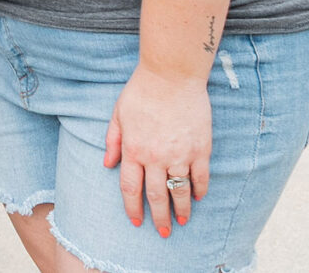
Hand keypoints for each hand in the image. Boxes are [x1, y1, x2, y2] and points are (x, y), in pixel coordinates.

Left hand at [103, 61, 212, 237]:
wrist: (171, 74)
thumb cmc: (142, 90)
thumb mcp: (118, 114)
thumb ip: (112, 141)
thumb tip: (107, 164)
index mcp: (134, 149)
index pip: (131, 188)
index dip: (133, 208)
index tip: (137, 221)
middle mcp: (156, 157)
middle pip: (156, 196)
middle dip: (159, 217)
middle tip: (162, 233)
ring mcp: (179, 154)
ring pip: (180, 191)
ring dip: (181, 209)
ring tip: (182, 221)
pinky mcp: (200, 148)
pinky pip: (201, 176)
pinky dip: (200, 189)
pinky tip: (198, 197)